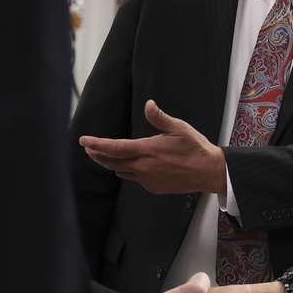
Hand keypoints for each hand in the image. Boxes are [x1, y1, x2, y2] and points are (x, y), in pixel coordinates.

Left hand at [80, 100, 225, 195]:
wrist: (209, 172)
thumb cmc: (196, 148)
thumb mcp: (179, 128)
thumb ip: (160, 118)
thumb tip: (148, 104)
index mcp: (147, 150)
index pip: (113, 147)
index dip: (96, 143)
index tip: (83, 140)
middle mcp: (143, 167)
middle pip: (111, 162)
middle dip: (97, 154)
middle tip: (89, 148)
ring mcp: (147, 179)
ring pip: (121, 171)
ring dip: (111, 164)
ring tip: (105, 157)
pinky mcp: (153, 187)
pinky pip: (134, 179)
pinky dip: (129, 171)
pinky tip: (133, 166)